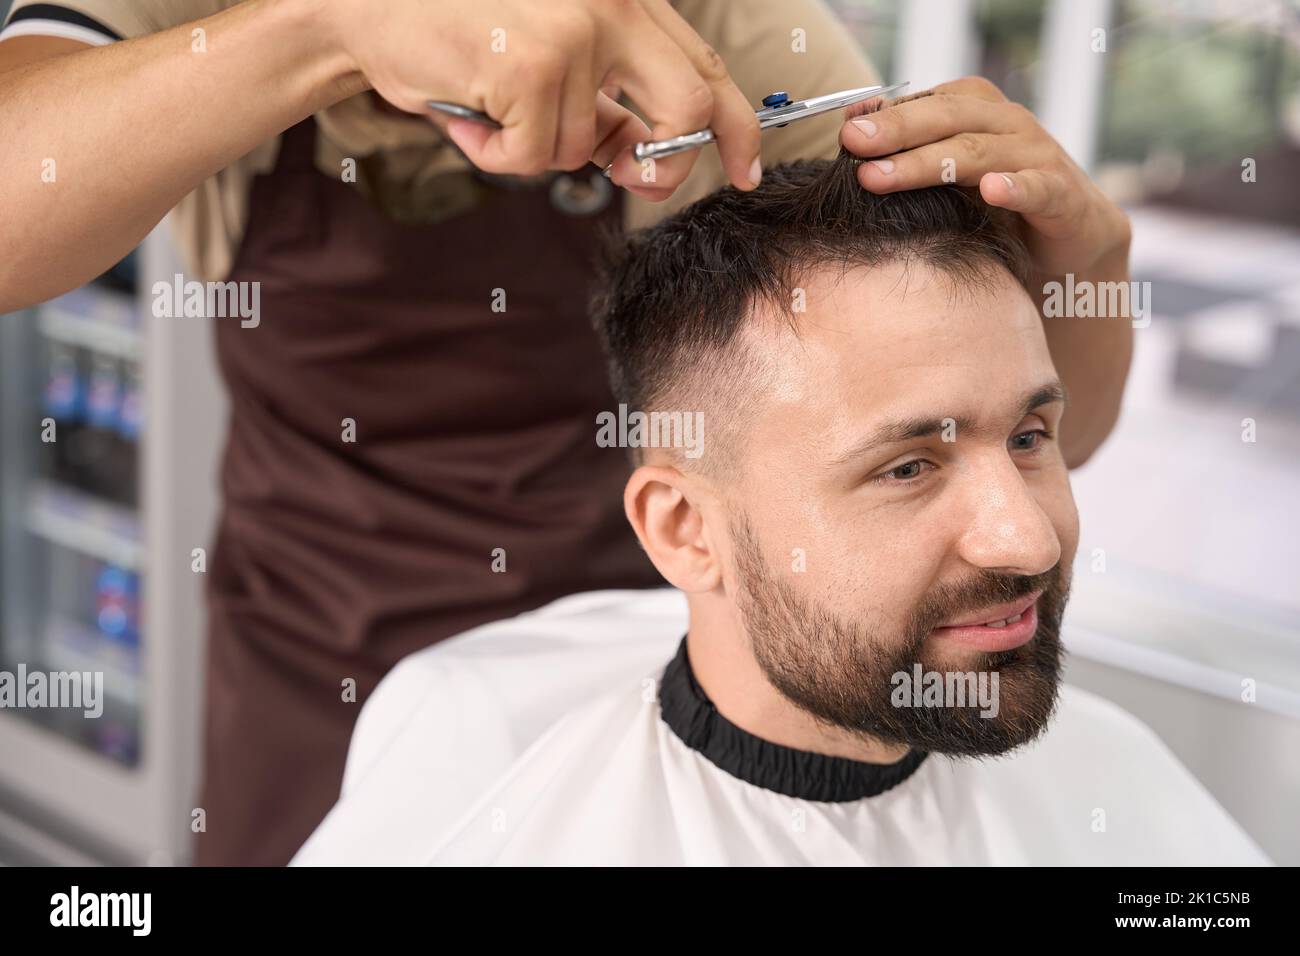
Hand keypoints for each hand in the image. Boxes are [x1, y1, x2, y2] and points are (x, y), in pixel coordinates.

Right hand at [328, 0, 761, 198]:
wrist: (365, 2)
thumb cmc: (457, 29)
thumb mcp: (549, 53)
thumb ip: (604, 99)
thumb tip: (637, 157)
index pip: (706, 65)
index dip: (735, 127)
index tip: (747, 167)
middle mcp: (610, 2)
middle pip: (687, 107)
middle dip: (665, 165)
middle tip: (634, 183)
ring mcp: (574, 31)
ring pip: (583, 148)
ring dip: (528, 149)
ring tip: (486, 103)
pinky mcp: (532, 66)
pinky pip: (532, 158)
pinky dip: (493, 153)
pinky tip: (465, 107)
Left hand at [839, 77, 1130, 278]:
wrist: (1069, 237)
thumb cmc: (996, 205)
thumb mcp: (948, 174)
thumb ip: (908, 149)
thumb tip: (849, 124)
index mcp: (976, 110)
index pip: (926, 103)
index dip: (884, 116)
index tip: (844, 132)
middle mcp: (1006, 124)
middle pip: (946, 119)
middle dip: (896, 130)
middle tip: (853, 144)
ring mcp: (1036, 155)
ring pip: (978, 152)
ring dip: (928, 163)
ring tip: (883, 176)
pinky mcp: (1061, 193)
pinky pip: (1037, 187)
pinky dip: (1015, 187)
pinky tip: (992, 191)